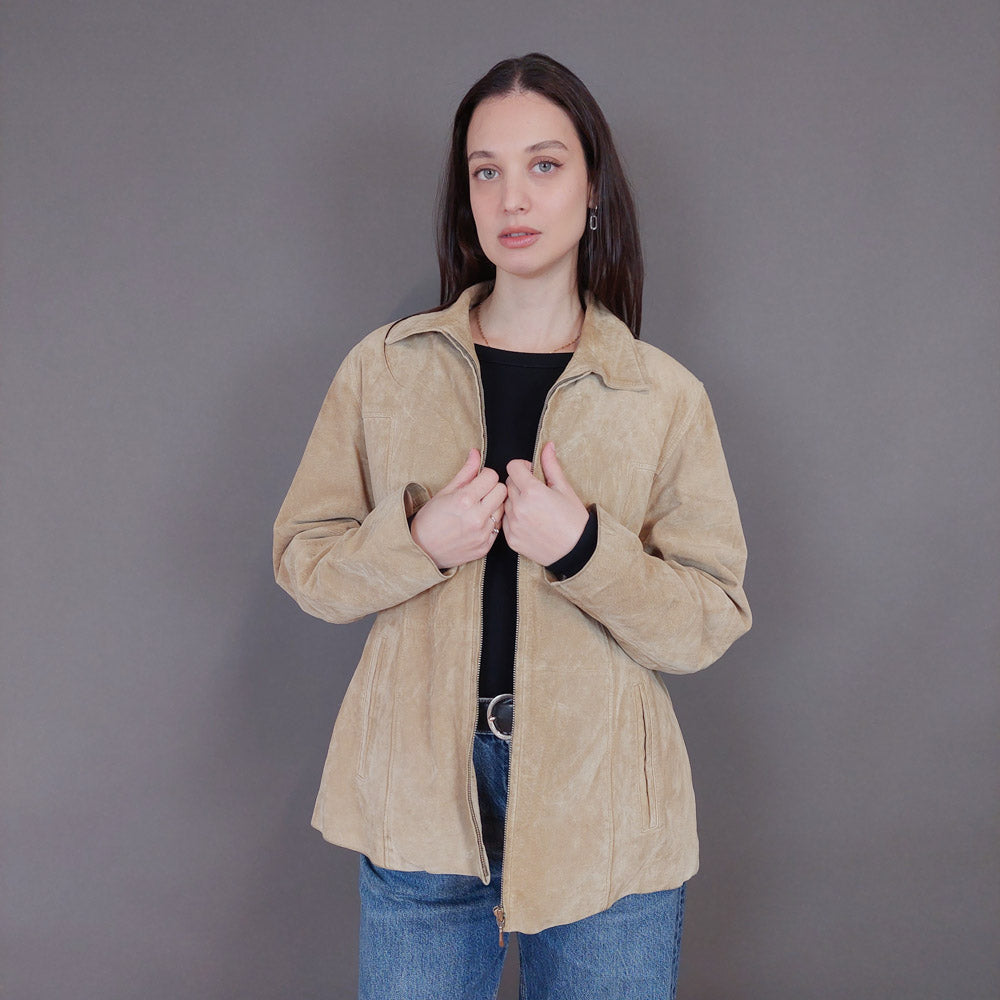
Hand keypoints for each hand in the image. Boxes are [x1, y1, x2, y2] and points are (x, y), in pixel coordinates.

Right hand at [410, 449, 506, 568]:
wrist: (422, 550)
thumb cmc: (429, 520)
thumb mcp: (444, 492)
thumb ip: (465, 473)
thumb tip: (476, 453)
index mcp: (464, 500)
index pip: (492, 476)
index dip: (485, 475)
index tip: (478, 480)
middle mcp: (476, 517)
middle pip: (502, 491)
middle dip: (493, 489)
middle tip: (481, 493)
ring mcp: (482, 533)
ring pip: (503, 509)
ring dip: (494, 506)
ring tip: (479, 509)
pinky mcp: (485, 546)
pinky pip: (499, 527)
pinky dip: (491, 523)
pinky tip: (477, 523)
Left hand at [502, 442, 588, 565]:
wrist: (576, 551)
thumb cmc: (574, 520)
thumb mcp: (565, 489)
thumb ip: (551, 466)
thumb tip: (548, 446)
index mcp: (532, 491)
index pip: (512, 467)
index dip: (522, 467)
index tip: (530, 472)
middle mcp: (519, 507)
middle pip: (508, 484)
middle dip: (519, 484)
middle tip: (535, 493)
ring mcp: (513, 524)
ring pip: (505, 503)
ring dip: (515, 502)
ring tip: (534, 509)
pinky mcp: (511, 539)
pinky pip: (506, 521)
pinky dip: (514, 519)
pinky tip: (530, 523)